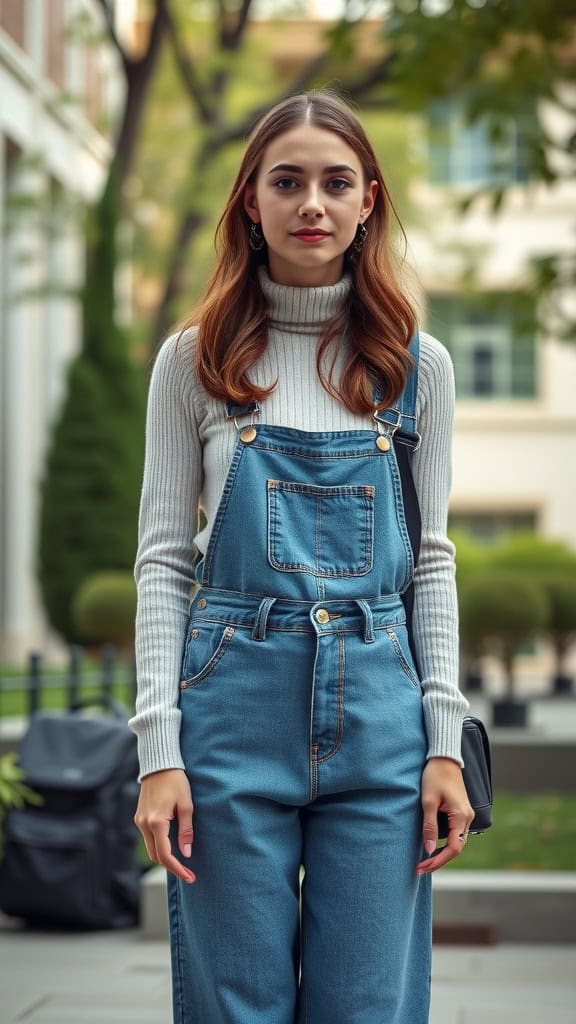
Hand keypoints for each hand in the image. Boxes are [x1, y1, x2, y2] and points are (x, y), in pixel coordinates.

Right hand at [134, 768, 196, 883]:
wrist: (159, 764)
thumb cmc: (176, 782)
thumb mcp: (186, 805)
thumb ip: (186, 831)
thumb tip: (187, 853)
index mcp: (156, 822)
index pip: (165, 855)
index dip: (178, 869)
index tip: (190, 877)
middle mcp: (144, 824)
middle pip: (155, 856)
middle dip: (171, 866)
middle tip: (188, 872)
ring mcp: (139, 821)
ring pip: (150, 848)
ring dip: (164, 856)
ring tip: (182, 860)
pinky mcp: (139, 817)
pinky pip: (148, 838)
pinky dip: (159, 845)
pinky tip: (171, 844)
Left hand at [416, 757, 473, 875]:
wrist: (444, 758)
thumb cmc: (434, 776)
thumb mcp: (428, 801)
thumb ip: (429, 826)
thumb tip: (428, 850)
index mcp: (461, 816)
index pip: (453, 848)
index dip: (438, 861)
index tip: (422, 867)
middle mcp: (467, 818)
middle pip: (456, 848)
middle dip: (439, 860)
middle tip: (420, 868)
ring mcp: (466, 815)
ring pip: (456, 842)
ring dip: (442, 853)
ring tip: (424, 860)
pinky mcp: (461, 811)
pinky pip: (455, 833)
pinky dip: (445, 843)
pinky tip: (433, 846)